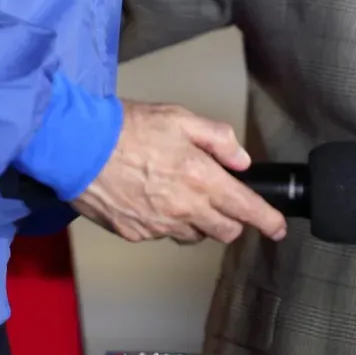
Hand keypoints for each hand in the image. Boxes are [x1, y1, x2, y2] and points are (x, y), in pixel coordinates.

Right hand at [71, 100, 286, 245]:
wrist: (78, 148)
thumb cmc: (127, 128)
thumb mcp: (181, 119)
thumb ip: (218, 139)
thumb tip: (241, 160)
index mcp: (201, 180)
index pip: (246, 210)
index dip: (268, 221)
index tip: (278, 227)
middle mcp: (184, 210)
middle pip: (224, 232)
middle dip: (231, 221)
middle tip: (223, 202)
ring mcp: (158, 226)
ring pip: (193, 235)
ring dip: (196, 221)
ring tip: (179, 194)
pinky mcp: (135, 234)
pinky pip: (161, 234)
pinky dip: (164, 221)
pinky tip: (150, 197)